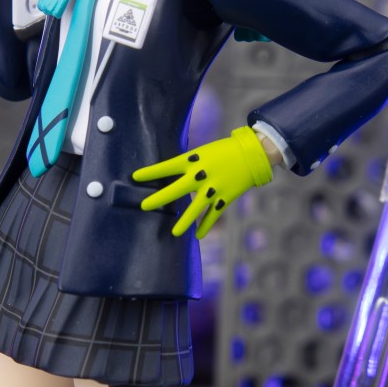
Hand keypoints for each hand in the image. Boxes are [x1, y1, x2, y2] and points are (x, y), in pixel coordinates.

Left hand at [133, 126, 273, 239]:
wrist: (252, 154)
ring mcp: (213, 187)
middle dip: (159, 198)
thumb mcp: (203, 152)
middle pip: (176, 189)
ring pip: (195, 208)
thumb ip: (188, 164)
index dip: (151, 172)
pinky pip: (213, 214)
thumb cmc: (224, 151)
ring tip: (174, 233)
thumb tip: (173, 175)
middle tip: (143, 206)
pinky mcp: (225, 197)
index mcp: (194, 160)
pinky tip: (197, 236)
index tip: (135, 176)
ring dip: (184, 221)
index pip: (167, 166)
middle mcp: (201, 174)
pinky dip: (206, 225)